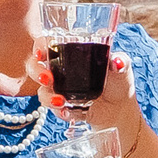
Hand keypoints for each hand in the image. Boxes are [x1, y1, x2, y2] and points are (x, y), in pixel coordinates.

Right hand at [26, 42, 150, 151]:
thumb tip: (117, 61)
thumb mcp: (122, 68)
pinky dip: (60, 112)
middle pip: (35, 67)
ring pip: (42, 91)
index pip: (47, 44)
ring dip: (47, 97)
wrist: (120, 109)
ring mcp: (59, 90)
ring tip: (61, 101)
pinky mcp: (63, 108)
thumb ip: (121, 61)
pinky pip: (54, 110)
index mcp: (69, 54)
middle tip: (47, 78)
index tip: (41, 52)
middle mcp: (59, 71)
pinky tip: (68, 112)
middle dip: (36, 71)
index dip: (39, 46)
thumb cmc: (118, 81)